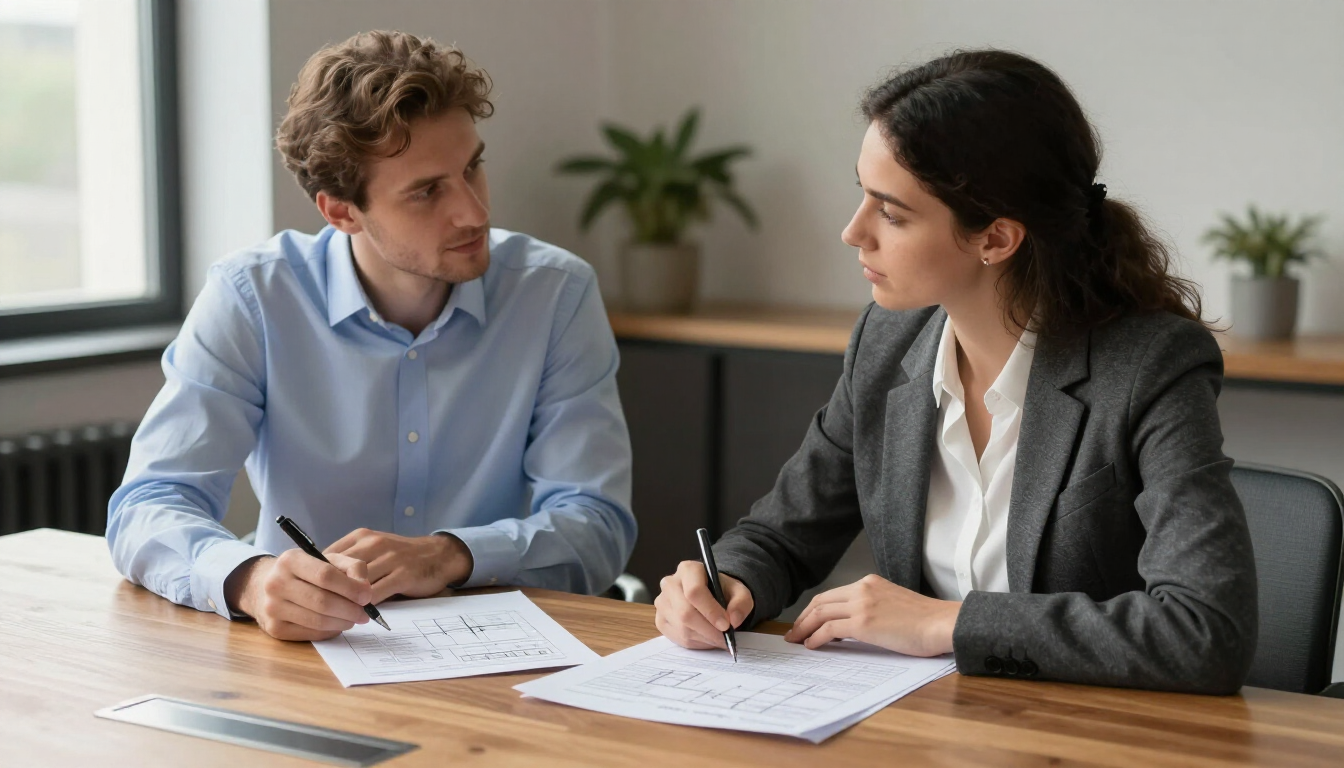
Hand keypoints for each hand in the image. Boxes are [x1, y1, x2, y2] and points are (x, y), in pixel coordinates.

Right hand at [225, 549, 373, 640]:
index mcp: (290, 560)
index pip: (325, 575)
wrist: (265, 587)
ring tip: (354, 619)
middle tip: (365, 614)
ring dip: (343, 622)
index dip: (350, 588)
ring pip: (318, 621)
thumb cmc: (305, 572)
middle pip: (322, 601)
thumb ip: (352, 567)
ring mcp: (272, 608)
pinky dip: (330, 631)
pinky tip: (337, 624)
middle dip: (350, 610)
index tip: (367, 596)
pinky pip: (310, 634)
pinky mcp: (274, 628)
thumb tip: (365, 589)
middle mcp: (276, 583)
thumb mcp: (327, 560)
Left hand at [325, 529, 472, 604]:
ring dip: (346, 602)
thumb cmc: (400, 556)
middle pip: (340, 570)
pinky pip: (377, 593)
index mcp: (361, 536)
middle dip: (328, 591)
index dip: (317, 577)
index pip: (328, 555)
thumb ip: (350, 559)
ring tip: (339, 615)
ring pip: (357, 583)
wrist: (439, 554)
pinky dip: (366, 606)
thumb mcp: (373, 548)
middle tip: (320, 609)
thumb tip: (319, 580)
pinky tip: (362, 614)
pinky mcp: (404, 575)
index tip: (311, 593)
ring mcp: (390, 558)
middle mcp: (374, 543)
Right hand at [655, 560, 753, 650]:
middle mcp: (670, 584)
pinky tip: (706, 638)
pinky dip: (696, 642)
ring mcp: (662, 603)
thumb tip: (734, 620)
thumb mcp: (739, 592)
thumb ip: (741, 603)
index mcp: (688, 570)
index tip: (726, 625)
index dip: (711, 611)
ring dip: (704, 638)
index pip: (694, 591)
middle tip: (725, 638)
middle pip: (685, 612)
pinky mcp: (660, 620)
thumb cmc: (722, 591)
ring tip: (718, 638)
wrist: (710, 595)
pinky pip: (677, 637)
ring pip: (682, 627)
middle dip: (708, 630)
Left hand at [784, 574, 959, 656]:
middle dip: (804, 618)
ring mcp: (862, 604)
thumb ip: (871, 607)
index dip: (815, 609)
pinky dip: (816, 638)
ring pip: (821, 613)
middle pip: (821, 601)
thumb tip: (852, 626)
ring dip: (804, 628)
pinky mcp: (863, 622)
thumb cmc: (925, 620)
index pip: (833, 594)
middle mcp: (862, 588)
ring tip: (797, 640)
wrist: (941, 623)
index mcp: (870, 582)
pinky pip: (829, 629)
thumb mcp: (893, 604)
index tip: (806, 621)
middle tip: (794, 632)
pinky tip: (812, 646)